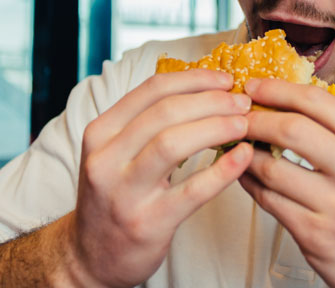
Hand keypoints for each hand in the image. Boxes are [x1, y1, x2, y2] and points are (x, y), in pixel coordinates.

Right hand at [66, 69, 253, 286]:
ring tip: (244, 124)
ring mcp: (124, 192)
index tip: (226, 80)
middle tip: (242, 102)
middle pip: (166, 112)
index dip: (195, 79)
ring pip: (173, 143)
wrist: (90, 256)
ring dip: (216, 127)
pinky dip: (222, 170)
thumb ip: (150, 121)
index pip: (152, 89)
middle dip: (212, 101)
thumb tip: (207, 89)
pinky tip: (243, 157)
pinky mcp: (147, 222)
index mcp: (101, 131)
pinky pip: (192, 190)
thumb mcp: (116, 151)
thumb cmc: (116, 194)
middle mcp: (106, 158)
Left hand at [239, 78, 334, 287]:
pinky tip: (246, 174)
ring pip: (273, 167)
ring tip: (239, 146)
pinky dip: (250, 183)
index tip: (255, 85)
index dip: (279, 89)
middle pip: (292, 129)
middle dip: (256, 118)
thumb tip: (287, 101)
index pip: (318, 102)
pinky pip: (269, 200)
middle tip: (239, 116)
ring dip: (247, 154)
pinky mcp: (316, 234)